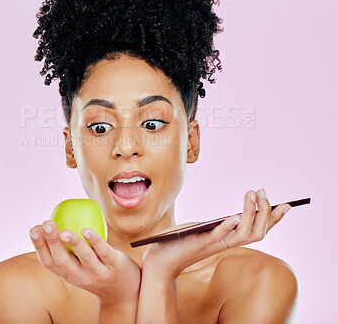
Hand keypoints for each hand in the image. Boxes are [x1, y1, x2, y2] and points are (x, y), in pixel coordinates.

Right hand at [29, 220, 140, 305]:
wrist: (124, 293)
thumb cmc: (98, 271)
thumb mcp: (79, 266)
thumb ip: (69, 250)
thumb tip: (55, 222)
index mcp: (69, 274)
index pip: (48, 262)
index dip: (39, 246)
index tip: (33, 229)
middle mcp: (81, 276)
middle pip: (62, 260)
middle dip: (52, 242)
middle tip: (46, 224)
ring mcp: (99, 273)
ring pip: (84, 258)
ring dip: (72, 243)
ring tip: (63, 231)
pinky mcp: (115, 266)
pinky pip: (104, 252)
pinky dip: (95, 241)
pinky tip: (86, 230)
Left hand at [142, 188, 290, 278]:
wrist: (160, 258)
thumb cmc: (182, 240)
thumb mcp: (205, 228)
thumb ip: (221, 224)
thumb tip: (236, 213)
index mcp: (229, 239)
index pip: (259, 230)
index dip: (274, 220)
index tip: (288, 204)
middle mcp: (226, 244)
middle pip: (258, 233)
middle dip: (265, 212)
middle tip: (261, 191)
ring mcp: (215, 245)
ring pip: (243, 236)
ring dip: (250, 214)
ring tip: (251, 194)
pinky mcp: (200, 244)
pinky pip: (218, 238)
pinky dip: (228, 227)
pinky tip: (233, 216)